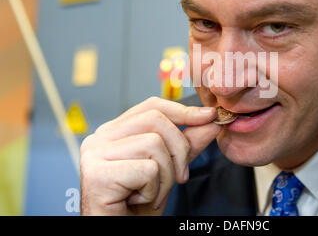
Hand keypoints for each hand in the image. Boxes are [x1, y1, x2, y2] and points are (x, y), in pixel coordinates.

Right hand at [80, 96, 219, 214]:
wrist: (117, 232)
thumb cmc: (137, 206)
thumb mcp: (169, 169)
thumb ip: (186, 144)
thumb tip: (210, 121)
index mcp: (115, 132)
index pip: (152, 106)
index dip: (183, 110)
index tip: (209, 117)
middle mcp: (100, 137)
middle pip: (156, 121)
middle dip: (179, 150)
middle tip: (179, 177)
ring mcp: (95, 154)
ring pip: (153, 144)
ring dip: (165, 176)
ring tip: (152, 193)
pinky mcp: (97, 174)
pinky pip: (147, 170)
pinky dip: (153, 190)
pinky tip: (138, 200)